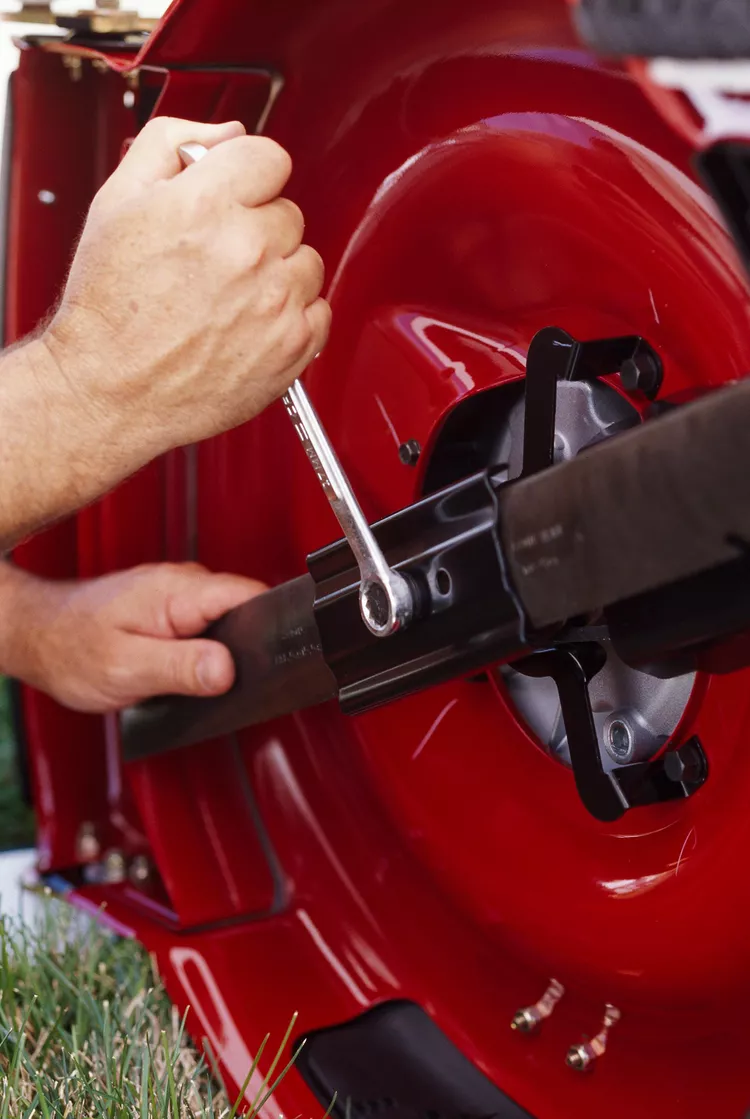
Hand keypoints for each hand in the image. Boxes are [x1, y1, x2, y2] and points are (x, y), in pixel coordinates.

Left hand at [5, 563, 262, 713]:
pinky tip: (184, 673)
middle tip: (224, 684)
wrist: (36, 636)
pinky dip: (203, 651)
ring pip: (227, 621)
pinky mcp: (171, 609)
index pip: (250, 595)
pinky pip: (206, 626)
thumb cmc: (71, 650)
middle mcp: (183, 585)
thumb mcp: (128, 669)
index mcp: (179, 592)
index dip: (271, 626)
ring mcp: (177, 595)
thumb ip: (182, 667)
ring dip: (223, 652)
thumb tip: (228, 669)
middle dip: (247, 648)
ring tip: (198, 680)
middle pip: (245, 610)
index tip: (273, 658)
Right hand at [42, 116, 330, 467]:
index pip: (269, 157)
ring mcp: (276, 300)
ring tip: (232, 297)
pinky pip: (320, 312)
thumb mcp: (117, 201)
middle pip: (288, 212)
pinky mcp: (293, 346)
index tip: (236, 197)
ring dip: (279, 274)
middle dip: (258, 229)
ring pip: (307, 261)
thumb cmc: (108, 308)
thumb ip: (170, 143)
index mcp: (205, 203)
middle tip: (217, 260)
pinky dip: (295, 318)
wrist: (111, 390)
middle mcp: (248, 249)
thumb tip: (226, 131)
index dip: (248, 176)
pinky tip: (253, 325)